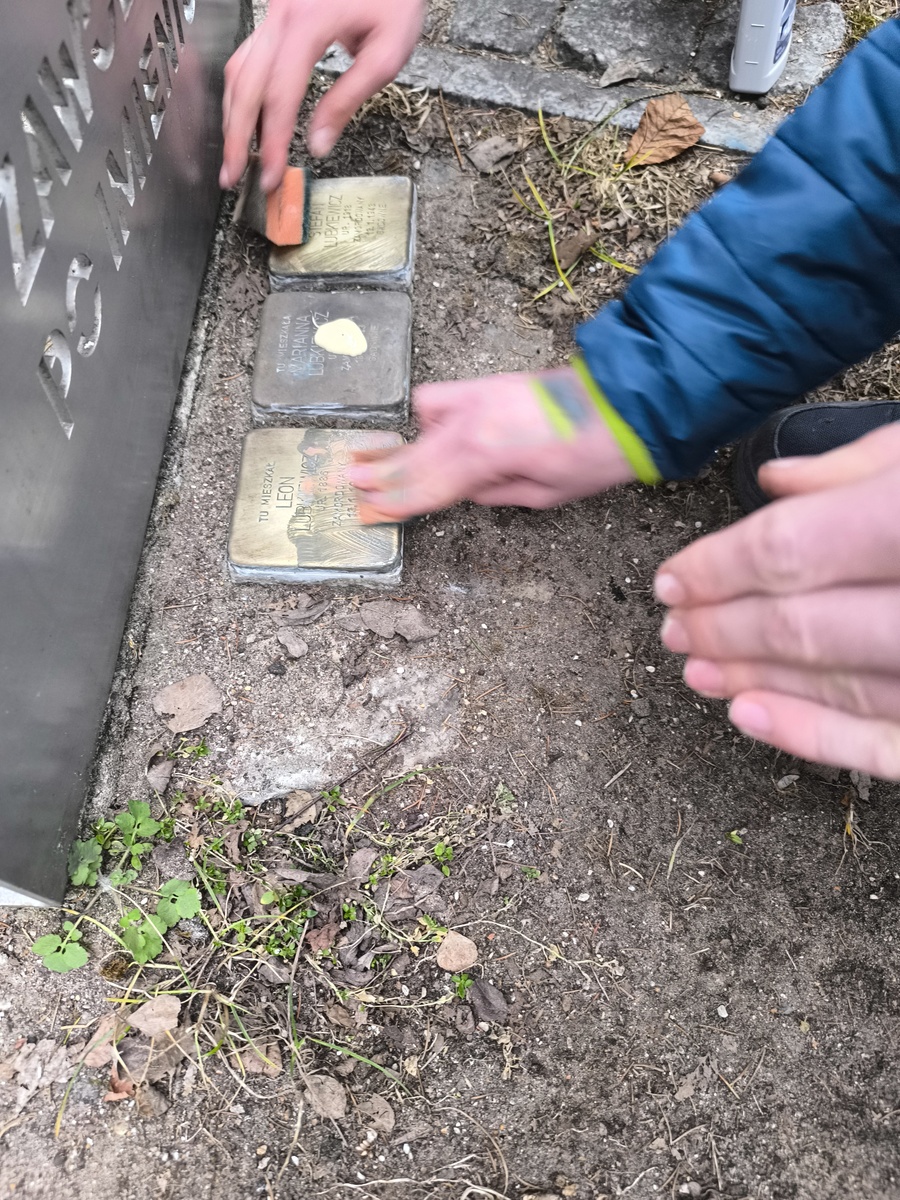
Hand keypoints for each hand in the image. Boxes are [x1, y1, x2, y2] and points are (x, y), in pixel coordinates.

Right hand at [221, 0, 423, 190]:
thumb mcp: (385, 54)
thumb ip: (348, 99)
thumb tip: (319, 143)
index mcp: (308, 23)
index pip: (280, 95)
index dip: (272, 141)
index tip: (271, 175)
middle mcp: (282, 15)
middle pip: (246, 84)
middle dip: (237, 137)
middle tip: (233, 176)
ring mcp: (274, 13)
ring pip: (238, 70)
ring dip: (234, 117)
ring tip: (237, 157)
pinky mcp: (275, 17)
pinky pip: (248, 57)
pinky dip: (244, 94)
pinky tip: (250, 122)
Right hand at [347, 368, 636, 519]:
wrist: (624, 403)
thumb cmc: (591, 456)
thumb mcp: (542, 496)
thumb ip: (493, 492)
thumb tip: (467, 490)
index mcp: (482, 456)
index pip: (425, 486)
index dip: (394, 501)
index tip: (368, 509)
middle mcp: (470, 421)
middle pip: (413, 454)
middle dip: (382, 472)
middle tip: (350, 483)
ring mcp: (476, 395)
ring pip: (420, 420)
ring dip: (400, 443)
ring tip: (373, 458)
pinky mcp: (488, 382)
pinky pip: (441, 396)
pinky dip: (427, 414)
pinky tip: (423, 427)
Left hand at [655, 422, 899, 778]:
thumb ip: (861, 466)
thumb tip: (774, 482)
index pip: (790, 548)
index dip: (716, 568)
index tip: (669, 581)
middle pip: (799, 623)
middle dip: (721, 627)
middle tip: (672, 629)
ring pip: (836, 685)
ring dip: (752, 679)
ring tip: (695, 671)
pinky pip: (887, 746)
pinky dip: (815, 736)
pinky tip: (748, 718)